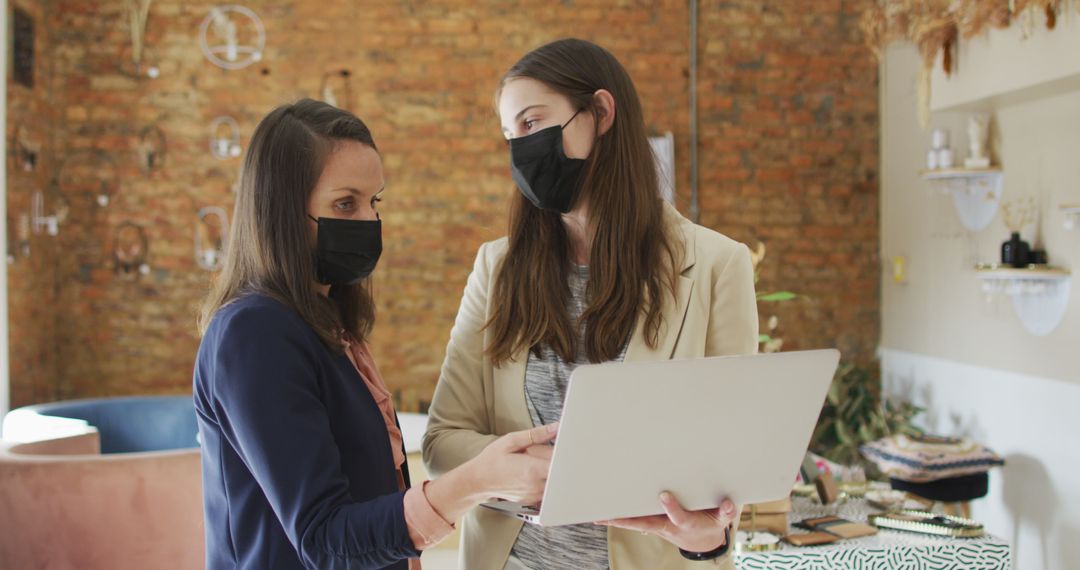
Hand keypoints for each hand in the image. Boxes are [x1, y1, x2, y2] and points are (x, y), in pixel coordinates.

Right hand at [471, 423, 557, 504]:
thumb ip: (536, 434)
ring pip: (555, 481)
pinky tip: (531, 474)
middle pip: (560, 472)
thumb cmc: (492, 460)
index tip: (564, 447)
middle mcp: (536, 485)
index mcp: (533, 469)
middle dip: (556, 461)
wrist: (479, 480)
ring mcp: (535, 495)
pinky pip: (547, 489)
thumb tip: (555, 428)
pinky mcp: (533, 500)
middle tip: (541, 454)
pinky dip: (544, 480)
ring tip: (533, 464)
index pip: (562, 463)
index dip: (566, 454)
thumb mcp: (511, 441)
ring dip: (550, 471)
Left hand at [597, 493, 736, 553]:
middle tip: (606, 515)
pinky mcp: (651, 523)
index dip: (671, 508)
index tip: (663, 495)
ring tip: (596, 513)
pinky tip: (601, 514)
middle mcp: (667, 526)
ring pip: (634, 522)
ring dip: (616, 519)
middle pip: (644, 523)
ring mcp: (657, 525)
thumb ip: (725, 512)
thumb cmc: (710, 522)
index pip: (678, 516)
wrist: (703, 540)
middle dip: (626, 520)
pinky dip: (617, 518)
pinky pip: (632, 521)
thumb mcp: (721, 519)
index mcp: (686, 523)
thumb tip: (729, 503)